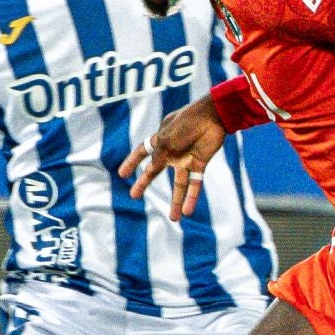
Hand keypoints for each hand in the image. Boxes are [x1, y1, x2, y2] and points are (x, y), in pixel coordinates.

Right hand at [119, 95, 228, 219]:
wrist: (213, 116)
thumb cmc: (187, 123)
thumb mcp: (167, 139)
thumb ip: (158, 155)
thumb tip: (151, 168)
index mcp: (160, 139)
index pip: (142, 151)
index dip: (131, 161)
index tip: (121, 174)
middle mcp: (171, 151)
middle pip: (155, 171)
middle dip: (144, 183)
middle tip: (134, 196)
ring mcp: (186, 158)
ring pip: (179, 184)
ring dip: (176, 201)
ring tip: (174, 218)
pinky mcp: (200, 163)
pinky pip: (195, 184)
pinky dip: (192, 198)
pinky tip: (188, 212)